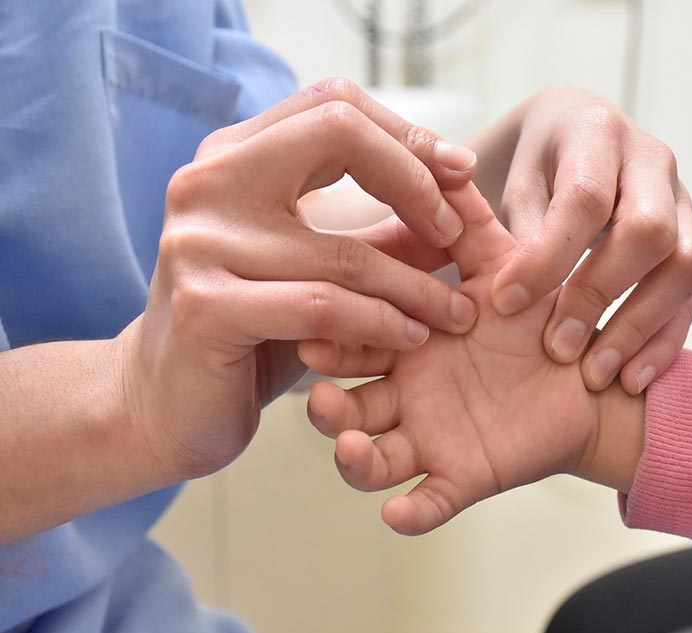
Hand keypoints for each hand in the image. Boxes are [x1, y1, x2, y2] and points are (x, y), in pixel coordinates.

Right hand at [123, 78, 482, 481]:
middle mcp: (208, 182)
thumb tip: (461, 201)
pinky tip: (410, 339)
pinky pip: (322, 307)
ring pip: (342, 249)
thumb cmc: (250, 327)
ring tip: (456, 313)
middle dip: (416, 181)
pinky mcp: (204, 306)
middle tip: (458, 233)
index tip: (461, 172)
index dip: (406, 133)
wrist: (163, 402)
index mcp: (233, 156)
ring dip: (416, 287)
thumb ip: (381, 234)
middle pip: (336, 134)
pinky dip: (380, 324)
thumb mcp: (318, 268)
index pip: (334, 105)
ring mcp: (199, 241)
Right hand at [302, 185, 644, 534]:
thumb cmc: (538, 315)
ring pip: (371, 459)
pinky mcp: (462, 476)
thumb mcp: (504, 268)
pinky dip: (412, 512)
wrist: (590, 369)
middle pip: (345, 407)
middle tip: (323, 394)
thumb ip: (473, 224)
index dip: (334, 341)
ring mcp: (428, 438)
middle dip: (329, 405)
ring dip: (354, 460)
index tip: (317, 330)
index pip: (351, 342)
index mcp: (403, 341)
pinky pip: (428, 503)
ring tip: (353, 449)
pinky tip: (400, 513)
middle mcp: (404, 392)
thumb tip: (445, 163)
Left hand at [475, 87, 691, 394]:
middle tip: (556, 347)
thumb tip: (484, 288)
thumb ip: (496, 229)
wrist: (574, 143)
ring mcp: (682, 202)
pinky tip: (630, 378)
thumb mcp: (502, 182)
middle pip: (649, 230)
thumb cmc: (531, 168)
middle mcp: (650, 161)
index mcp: (594, 132)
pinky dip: (664, 342)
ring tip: (594, 372)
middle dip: (599, 294)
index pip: (585, 199)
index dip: (547, 258)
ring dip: (640, 326)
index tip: (505, 304)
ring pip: (688, 265)